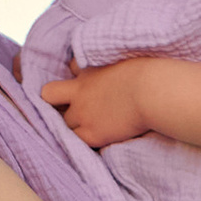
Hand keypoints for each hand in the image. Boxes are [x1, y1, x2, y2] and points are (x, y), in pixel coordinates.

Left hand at [39, 58, 154, 149]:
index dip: (78, 76)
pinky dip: (83, 141)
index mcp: (90, 70)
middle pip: (50, 93)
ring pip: (63, 122)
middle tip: (73, 106)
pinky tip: (95, 140)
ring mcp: (83, 113)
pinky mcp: (92, 134)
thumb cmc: (148, 72)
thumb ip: (116, 66)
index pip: (72, 68)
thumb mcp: (126, 60)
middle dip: (56, 100)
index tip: (87, 81)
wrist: (151, 91)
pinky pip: (76, 140)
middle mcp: (80, 91)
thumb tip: (124, 70)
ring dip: (73, 123)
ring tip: (90, 126)